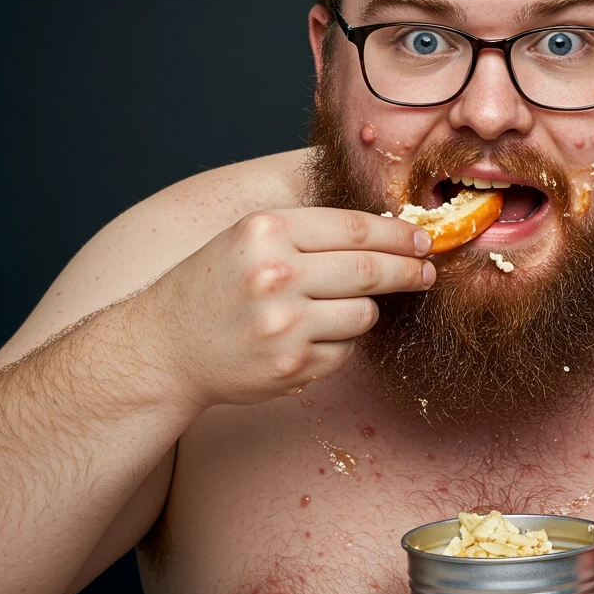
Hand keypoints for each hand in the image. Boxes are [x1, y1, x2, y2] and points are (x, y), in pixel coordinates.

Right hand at [142, 208, 434, 406]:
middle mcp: (276, 275)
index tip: (422, 238)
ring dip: (365, 311)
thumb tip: (387, 231)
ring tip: (337, 308)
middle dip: (408, 270)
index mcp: (267, 232)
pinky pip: (344, 351)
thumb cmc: (214, 285)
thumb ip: (309, 232)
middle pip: (370, 270)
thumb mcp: (249, 237)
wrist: (165, 346)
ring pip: (364, 314)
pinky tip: (308, 338)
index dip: (398, 233)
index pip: (355, 227)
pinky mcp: (291, 366)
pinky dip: (339, 344)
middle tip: (428, 271)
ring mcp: (284, 325)